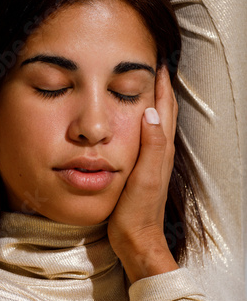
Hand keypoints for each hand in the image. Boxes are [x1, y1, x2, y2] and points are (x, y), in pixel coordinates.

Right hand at [107, 65, 178, 282]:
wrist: (137, 239)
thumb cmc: (138, 212)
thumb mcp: (144, 178)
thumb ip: (151, 146)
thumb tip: (153, 111)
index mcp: (162, 150)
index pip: (165, 109)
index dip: (162, 85)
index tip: (155, 61)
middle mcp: (161, 152)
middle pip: (165, 112)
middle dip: (160, 87)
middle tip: (150, 66)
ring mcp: (153, 161)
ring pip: (156, 123)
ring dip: (154, 101)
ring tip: (144, 85)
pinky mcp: (143, 169)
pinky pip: (147, 136)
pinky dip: (144, 121)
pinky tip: (135, 120)